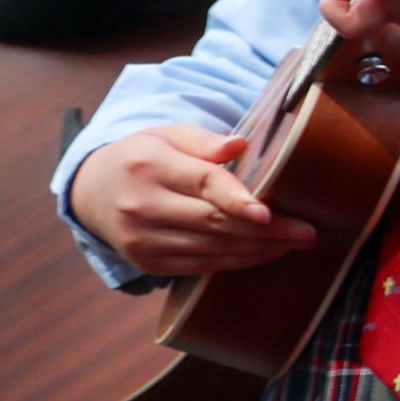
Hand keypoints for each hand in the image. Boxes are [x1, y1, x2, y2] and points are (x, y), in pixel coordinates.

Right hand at [69, 123, 308, 279]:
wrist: (91, 192)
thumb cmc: (144, 157)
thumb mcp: (167, 134)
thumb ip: (204, 140)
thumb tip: (240, 145)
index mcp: (148, 166)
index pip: (200, 183)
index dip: (236, 199)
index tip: (268, 212)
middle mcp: (140, 206)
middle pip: (212, 222)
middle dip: (266, 230)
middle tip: (307, 232)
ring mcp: (141, 239)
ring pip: (211, 248)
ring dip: (259, 249)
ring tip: (297, 242)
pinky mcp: (147, 263)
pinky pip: (201, 266)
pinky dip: (238, 262)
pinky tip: (267, 253)